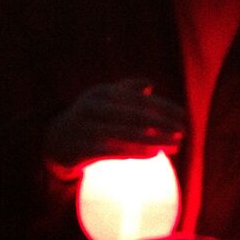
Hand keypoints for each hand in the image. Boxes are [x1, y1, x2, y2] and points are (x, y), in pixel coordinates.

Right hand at [43, 78, 186, 178]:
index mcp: (102, 93)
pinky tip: (153, 154)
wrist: (56, 139)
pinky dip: (134, 152)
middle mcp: (93, 107)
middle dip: (161, 123)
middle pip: (133, 115)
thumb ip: (126, 90)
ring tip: (174, 145)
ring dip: (152, 139)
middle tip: (183, 131)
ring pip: (125, 133)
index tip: (183, 114)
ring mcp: (86, 128)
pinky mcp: (82, 148)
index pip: (137, 98)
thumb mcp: (103, 98)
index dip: (162, 106)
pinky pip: (112, 151)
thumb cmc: (89, 116)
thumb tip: (150, 85)